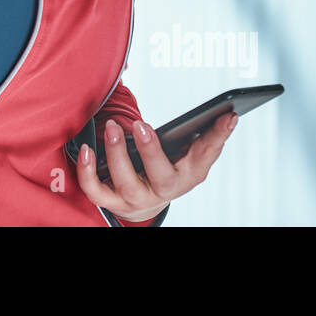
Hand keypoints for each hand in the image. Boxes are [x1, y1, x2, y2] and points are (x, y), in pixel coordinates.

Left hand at [76, 111, 237, 221]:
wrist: (146, 200)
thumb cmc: (169, 168)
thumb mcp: (190, 155)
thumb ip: (207, 135)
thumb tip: (228, 114)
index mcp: (189, 175)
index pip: (206, 155)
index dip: (217, 136)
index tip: (227, 115)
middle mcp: (164, 191)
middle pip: (161, 177)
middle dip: (151, 151)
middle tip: (142, 124)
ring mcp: (136, 198)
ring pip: (125, 182)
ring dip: (116, 153)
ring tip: (112, 126)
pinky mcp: (112, 201)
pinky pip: (95, 190)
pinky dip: (87, 171)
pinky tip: (86, 149)